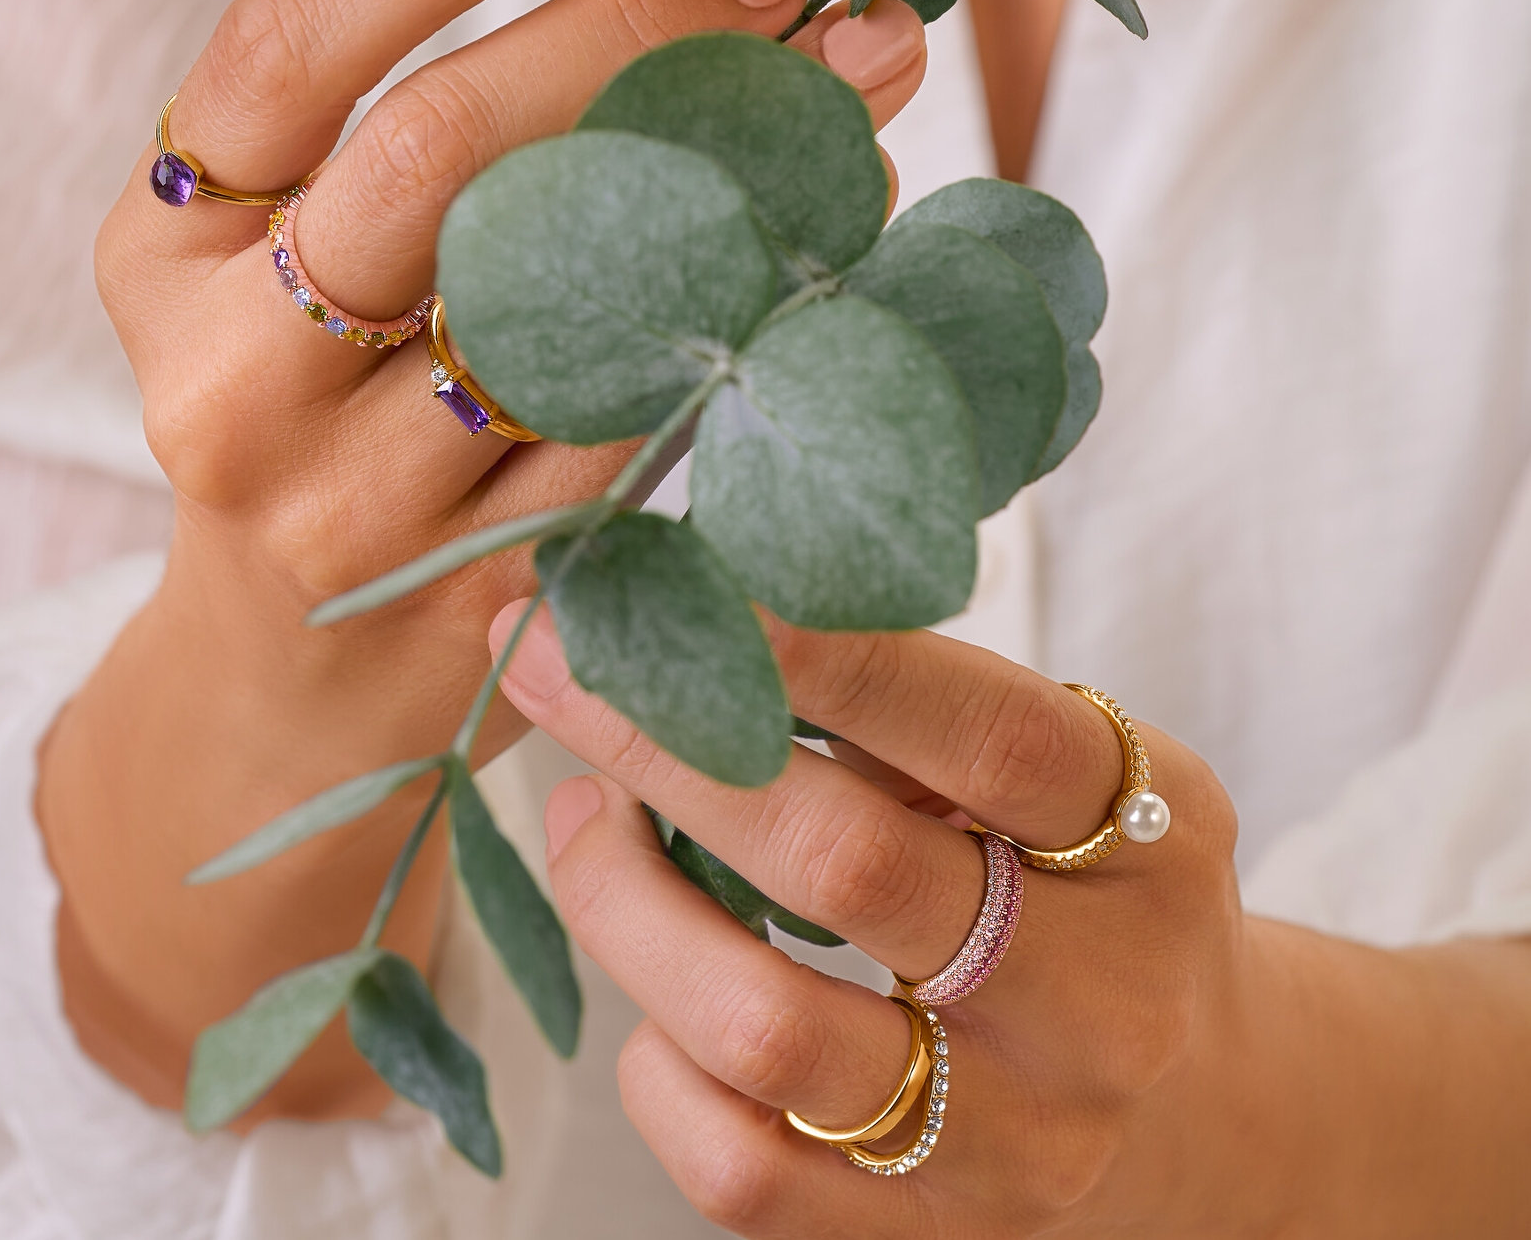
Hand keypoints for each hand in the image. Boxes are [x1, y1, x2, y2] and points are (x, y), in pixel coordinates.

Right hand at [41, 0, 931, 1121]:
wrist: (288, 682)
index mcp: (168, 252)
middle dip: (629, 35)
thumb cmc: (311, 427)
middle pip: (436, 159)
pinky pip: (636, 432)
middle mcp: (233, 378)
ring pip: (567, 302)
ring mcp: (350, 505)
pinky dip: (753, 319)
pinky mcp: (475, 594)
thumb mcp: (286, 273)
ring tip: (864, 74)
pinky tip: (840, 241)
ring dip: (742, 169)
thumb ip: (393, 141)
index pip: (287, 54)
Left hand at [497, 605, 1530, 1236]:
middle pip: (844, 867)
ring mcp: (1013, 1135)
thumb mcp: (1078, 782)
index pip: (985, 733)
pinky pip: (738, 1166)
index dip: (825, 653)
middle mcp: (1097, 999)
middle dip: (664, 748)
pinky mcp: (930, 1231)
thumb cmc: (1098, 895)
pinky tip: (654, 999)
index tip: (682, 589)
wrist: (1212, 1112)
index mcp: (1145, 840)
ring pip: (763, 1029)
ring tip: (584, 820)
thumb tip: (713, 628)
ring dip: (624, 904)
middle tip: (555, 666)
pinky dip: (658, 1067)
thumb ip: (934, 718)